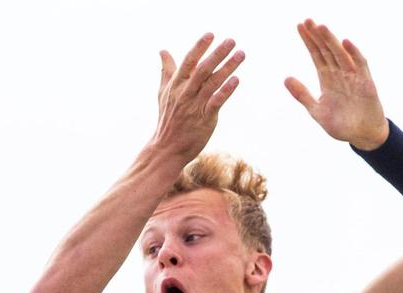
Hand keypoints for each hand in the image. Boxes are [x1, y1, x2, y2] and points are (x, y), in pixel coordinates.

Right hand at [151, 33, 244, 161]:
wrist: (167, 148)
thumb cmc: (167, 119)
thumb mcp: (163, 93)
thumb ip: (166, 70)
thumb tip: (162, 50)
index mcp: (175, 85)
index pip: (188, 62)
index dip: (199, 47)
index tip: (211, 34)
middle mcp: (185, 93)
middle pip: (202, 69)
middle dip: (217, 53)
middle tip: (232, 40)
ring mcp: (194, 106)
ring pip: (212, 83)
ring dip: (227, 67)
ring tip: (241, 54)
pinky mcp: (204, 119)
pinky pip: (216, 102)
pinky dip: (225, 91)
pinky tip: (236, 80)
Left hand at [285, 19, 388, 150]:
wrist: (362, 137)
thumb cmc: (341, 125)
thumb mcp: (317, 111)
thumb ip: (302, 95)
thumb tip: (285, 78)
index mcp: (327, 79)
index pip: (316, 55)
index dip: (308, 41)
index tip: (299, 26)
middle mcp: (340, 74)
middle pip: (327, 50)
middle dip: (317, 36)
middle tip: (307, 20)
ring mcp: (354, 77)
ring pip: (341, 54)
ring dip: (331, 41)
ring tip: (321, 28)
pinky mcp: (366, 83)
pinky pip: (360, 65)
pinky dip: (354, 54)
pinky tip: (345, 42)